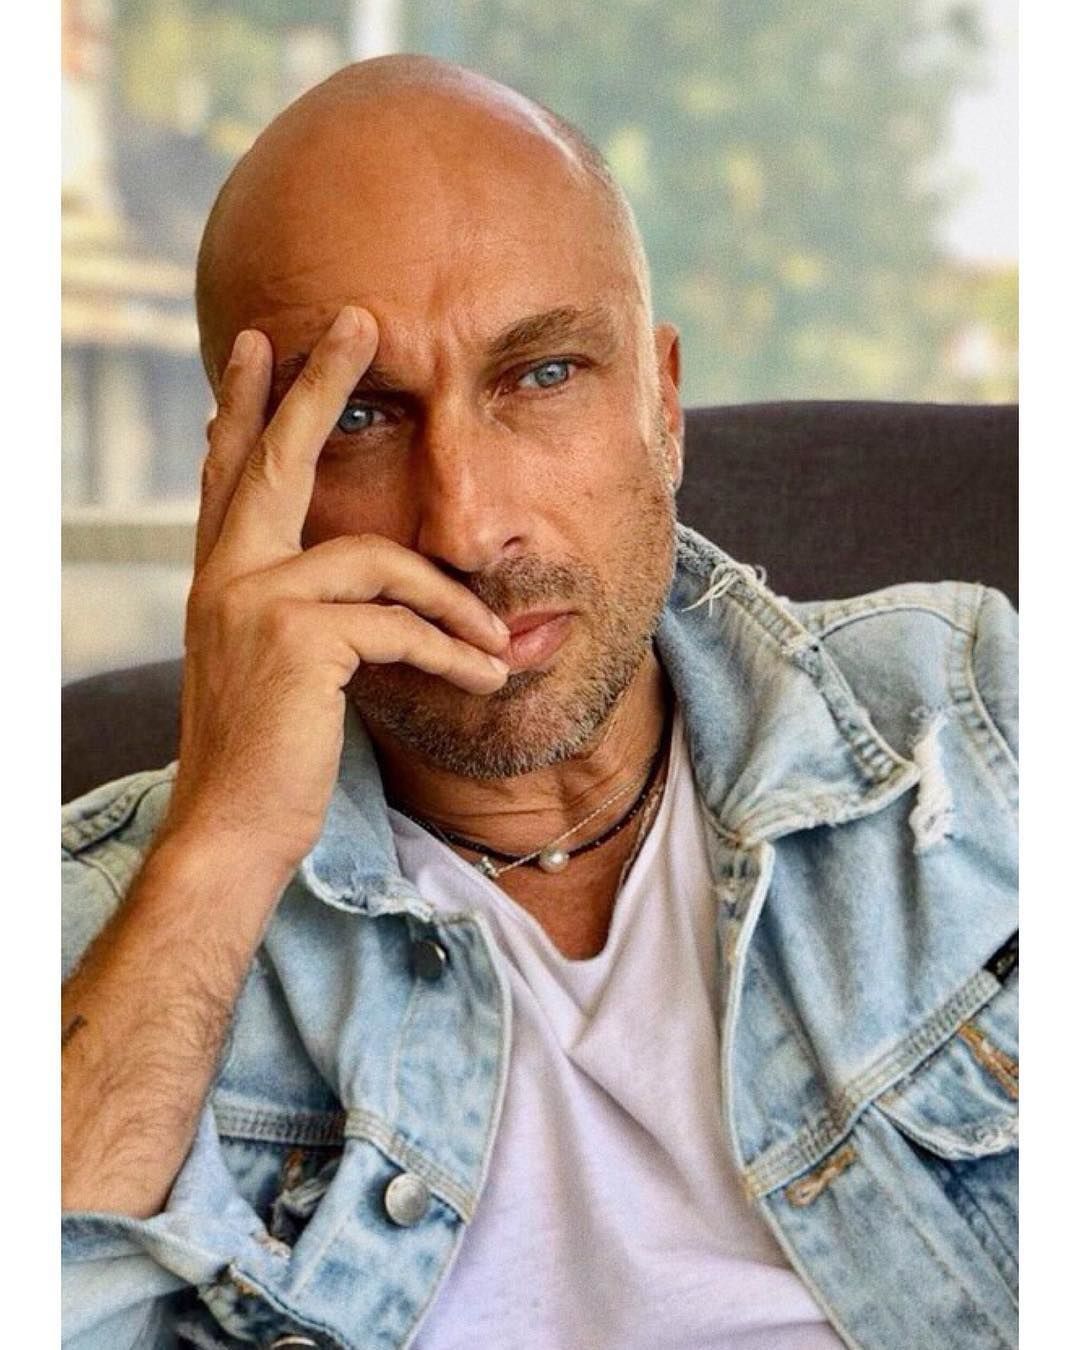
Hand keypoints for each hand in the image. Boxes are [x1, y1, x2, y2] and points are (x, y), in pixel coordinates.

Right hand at [164, 306, 509, 873]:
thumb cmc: (267, 760)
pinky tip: (487, 678)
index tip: (256, 348)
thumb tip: (370, 584)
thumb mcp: (279, 671)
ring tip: (502, 643)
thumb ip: (308, 612)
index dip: (243, 408)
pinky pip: (400, 624)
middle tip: (359, 320)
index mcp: (222, 578)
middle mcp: (228, 576)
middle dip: (319, 384)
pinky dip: (453, 651)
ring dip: (454, 603)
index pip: (231, 474)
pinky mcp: (299, 640)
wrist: (233, 833)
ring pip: (379, 560)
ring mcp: (256, 601)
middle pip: (280, 458)